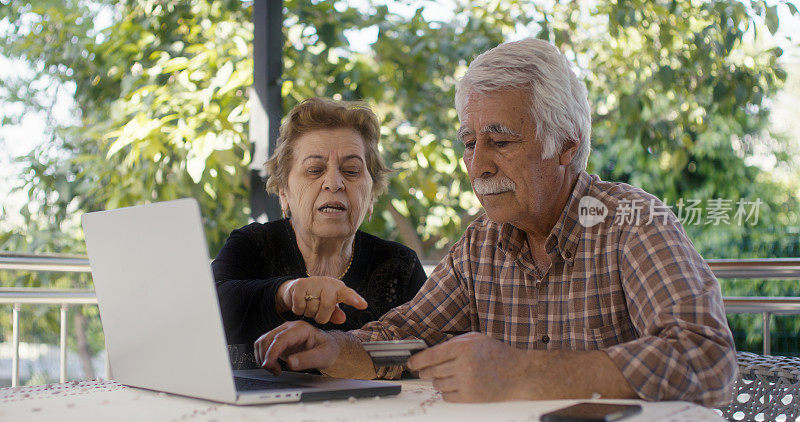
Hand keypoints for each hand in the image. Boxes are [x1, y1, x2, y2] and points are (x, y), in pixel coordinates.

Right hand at [254, 320, 339, 374]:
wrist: (329, 347)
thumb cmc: (328, 349)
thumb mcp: (323, 356)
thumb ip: (308, 359)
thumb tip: (290, 364)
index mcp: (300, 329)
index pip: (280, 338)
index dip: (271, 352)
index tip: (268, 365)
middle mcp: (289, 328)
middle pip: (268, 339)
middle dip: (267, 357)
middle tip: (276, 371)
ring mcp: (282, 333)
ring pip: (262, 342)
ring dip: (263, 358)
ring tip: (276, 369)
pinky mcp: (278, 341)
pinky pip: (263, 346)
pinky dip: (263, 357)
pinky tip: (273, 365)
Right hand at [276, 276, 367, 323]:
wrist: (298, 288)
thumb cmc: (318, 299)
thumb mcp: (330, 307)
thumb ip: (336, 314)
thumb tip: (342, 319)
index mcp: (338, 288)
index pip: (348, 294)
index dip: (355, 300)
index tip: (363, 305)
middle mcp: (327, 282)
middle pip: (327, 306)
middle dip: (321, 316)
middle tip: (318, 313)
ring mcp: (314, 281)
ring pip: (311, 309)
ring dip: (308, 313)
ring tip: (308, 305)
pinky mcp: (300, 284)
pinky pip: (300, 306)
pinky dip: (298, 310)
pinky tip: (300, 303)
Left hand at [407, 332, 527, 402]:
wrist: (519, 374)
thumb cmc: (497, 354)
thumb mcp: (475, 339)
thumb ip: (453, 343)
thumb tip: (431, 352)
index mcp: (463, 348)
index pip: (431, 355)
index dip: (417, 360)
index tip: (411, 363)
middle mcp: (463, 365)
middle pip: (431, 371)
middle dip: (425, 371)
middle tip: (425, 371)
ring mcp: (466, 382)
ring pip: (437, 384)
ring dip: (437, 381)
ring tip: (448, 376)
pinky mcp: (470, 397)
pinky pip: (446, 396)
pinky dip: (446, 392)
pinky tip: (454, 385)